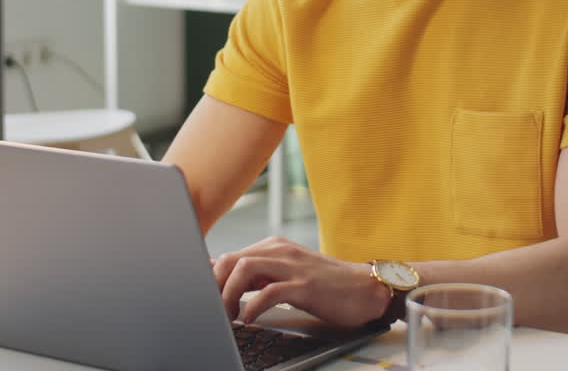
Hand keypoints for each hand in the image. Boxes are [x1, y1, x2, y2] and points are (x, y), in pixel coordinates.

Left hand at [212, 236, 391, 326]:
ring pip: (245, 269)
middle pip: (231, 258)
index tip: (200, 295)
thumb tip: (223, 277)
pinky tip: (248, 318)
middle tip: (210, 309)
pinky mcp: (305, 285)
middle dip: (213, 284)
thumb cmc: (328, 285)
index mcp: (276, 248)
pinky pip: (269, 291)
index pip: (231, 255)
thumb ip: (260, 274)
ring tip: (226, 316)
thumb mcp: (289, 274)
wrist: (367, 289)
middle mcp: (281, 252)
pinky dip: (252, 306)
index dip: (210, 276)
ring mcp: (293, 267)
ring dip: (227, 294)